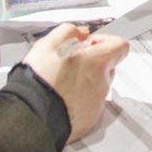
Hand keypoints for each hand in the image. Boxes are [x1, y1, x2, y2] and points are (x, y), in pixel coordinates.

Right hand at [21, 23, 129, 142]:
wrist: (31, 116)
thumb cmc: (40, 82)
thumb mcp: (48, 44)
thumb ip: (70, 31)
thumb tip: (80, 32)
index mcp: (97, 63)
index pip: (120, 46)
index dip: (106, 41)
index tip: (92, 43)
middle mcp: (102, 84)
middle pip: (108, 66)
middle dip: (93, 62)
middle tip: (71, 63)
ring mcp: (96, 104)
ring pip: (98, 86)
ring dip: (85, 81)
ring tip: (61, 82)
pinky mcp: (89, 120)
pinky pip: (89, 105)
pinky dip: (79, 100)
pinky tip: (61, 97)